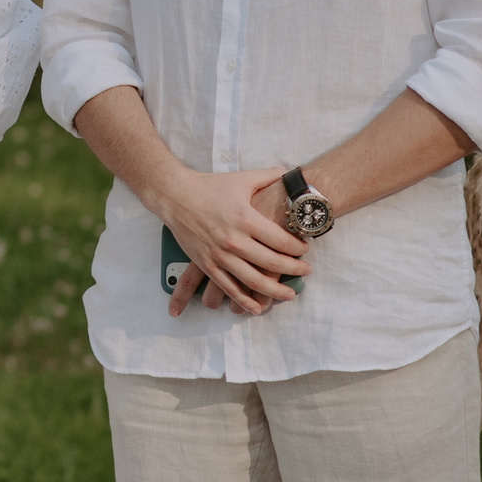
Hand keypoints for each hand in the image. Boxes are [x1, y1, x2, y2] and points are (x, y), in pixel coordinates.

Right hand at [157, 167, 309, 317]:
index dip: (297, 247)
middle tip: (306, 271)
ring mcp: (219, 255)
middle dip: (293, 269)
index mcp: (245, 218)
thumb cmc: (210, 186)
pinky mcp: (206, 264)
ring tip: (289, 294)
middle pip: (271, 263)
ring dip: (274, 291)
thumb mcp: (242, 179)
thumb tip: (291, 174)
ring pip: (253, 281)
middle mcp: (233, 240)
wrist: (175, 195)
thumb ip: (269, 176)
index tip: (305, 250)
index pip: (280, 240)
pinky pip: (228, 287)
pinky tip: (258, 307)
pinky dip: (244, 301)